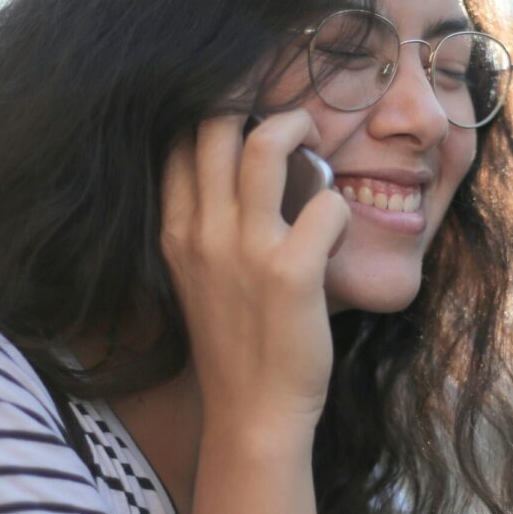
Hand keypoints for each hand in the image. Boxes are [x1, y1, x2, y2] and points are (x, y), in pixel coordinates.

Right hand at [160, 111, 350, 446]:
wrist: (251, 412)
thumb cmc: (234, 341)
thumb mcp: (198, 277)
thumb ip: (208, 224)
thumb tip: (243, 166)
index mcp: (176, 232)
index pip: (179, 140)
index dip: (210, 109)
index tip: (240, 108)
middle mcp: (202, 233)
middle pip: (213, 124)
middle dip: (251, 101)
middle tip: (285, 119)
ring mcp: (245, 251)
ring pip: (265, 144)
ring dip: (297, 129)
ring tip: (314, 141)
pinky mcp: (291, 274)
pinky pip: (325, 204)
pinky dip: (336, 206)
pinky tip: (334, 229)